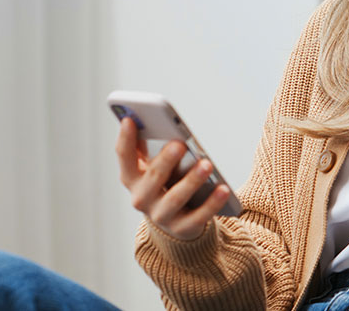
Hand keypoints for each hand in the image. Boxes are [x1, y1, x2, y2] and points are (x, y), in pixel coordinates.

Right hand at [115, 116, 232, 239]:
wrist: (175, 221)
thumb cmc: (164, 182)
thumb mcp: (153, 165)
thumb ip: (149, 144)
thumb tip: (152, 119)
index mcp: (132, 177)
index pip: (124, 156)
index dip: (125, 138)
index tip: (130, 119)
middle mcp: (141, 198)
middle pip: (153, 177)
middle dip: (166, 160)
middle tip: (179, 144)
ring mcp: (161, 215)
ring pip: (176, 198)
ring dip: (191, 180)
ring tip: (207, 164)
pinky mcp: (182, 228)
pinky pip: (199, 216)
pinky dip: (212, 203)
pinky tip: (223, 188)